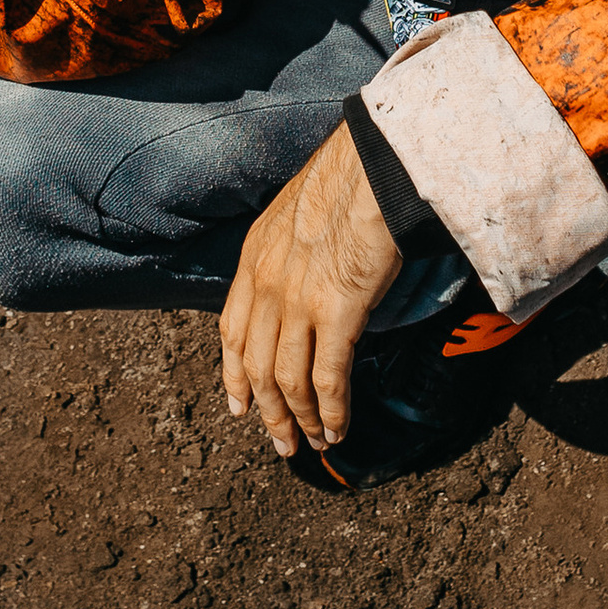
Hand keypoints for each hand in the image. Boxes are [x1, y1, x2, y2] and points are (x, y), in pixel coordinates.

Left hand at [220, 119, 402, 459]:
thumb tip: (308, 277)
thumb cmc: (351, 180)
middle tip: (282, 443)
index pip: (232, 332)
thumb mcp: (299, 212)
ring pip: (288, 380)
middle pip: (257, 366)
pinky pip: (327, 377)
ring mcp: (298, 301)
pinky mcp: (336, 312)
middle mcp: (267, 284)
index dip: (234, 376)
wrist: (375, 165)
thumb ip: (291, 251)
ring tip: (316, 444)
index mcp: (255, 259)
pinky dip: (331, 410)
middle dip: (269, 412)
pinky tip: (339, 428)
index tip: (239, 407)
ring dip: (302, 420)